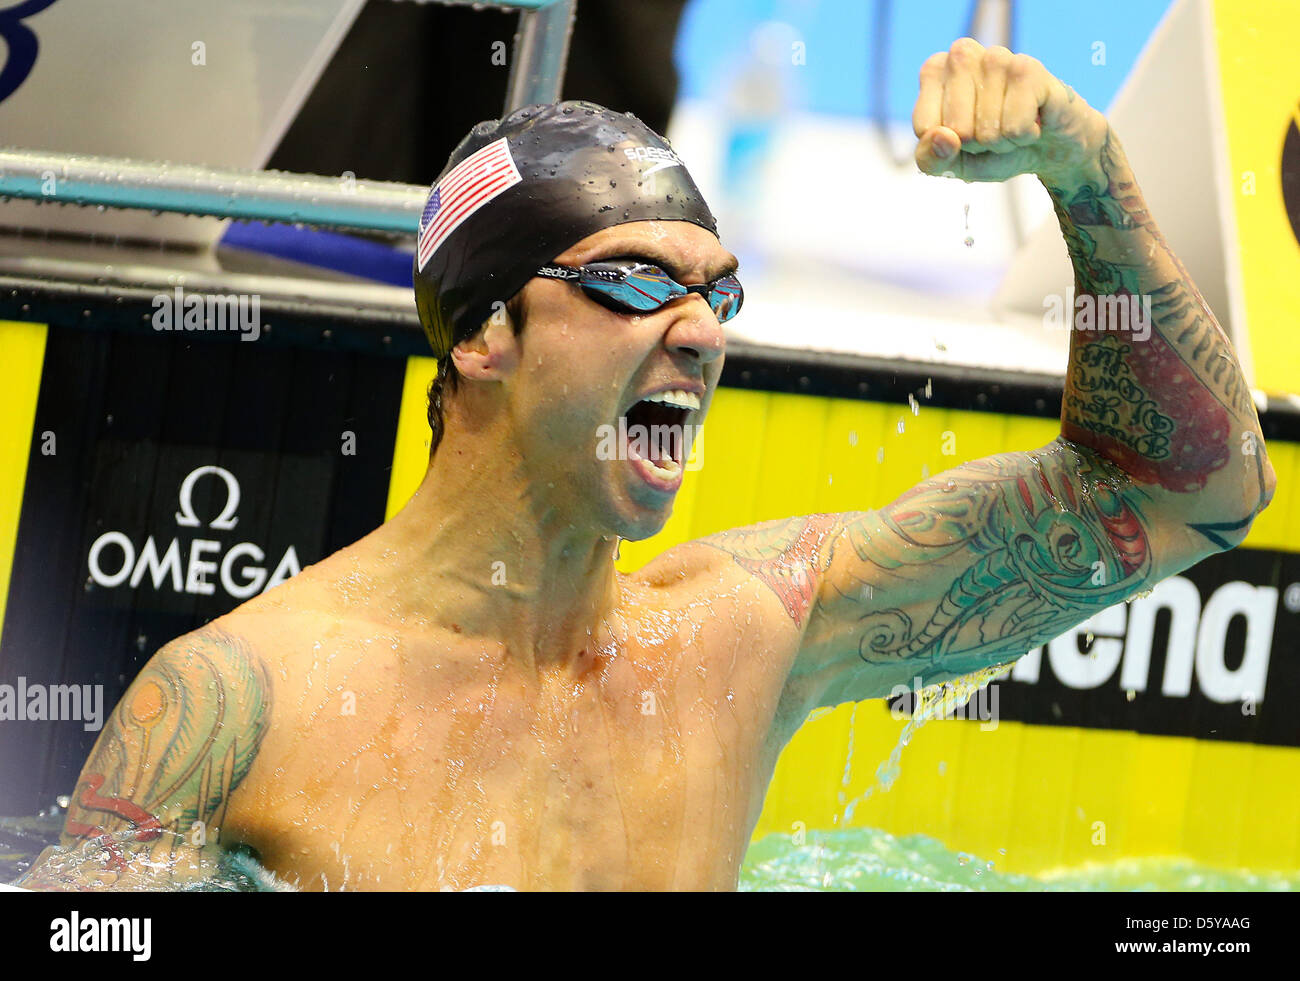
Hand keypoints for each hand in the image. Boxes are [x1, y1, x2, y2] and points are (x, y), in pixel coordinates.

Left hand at [913, 38, 1109, 188]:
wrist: (1045, 146)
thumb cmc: (991, 148)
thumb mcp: (951, 164)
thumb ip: (931, 159)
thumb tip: (943, 138)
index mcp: (934, 70)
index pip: (925, 127)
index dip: (947, 146)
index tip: (963, 134)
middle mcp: (961, 55)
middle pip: (956, 129)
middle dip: (976, 144)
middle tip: (992, 129)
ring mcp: (995, 57)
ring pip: (986, 130)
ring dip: (1002, 141)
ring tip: (1012, 123)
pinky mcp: (1028, 68)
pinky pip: (1014, 127)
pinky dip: (1023, 136)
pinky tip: (1033, 120)